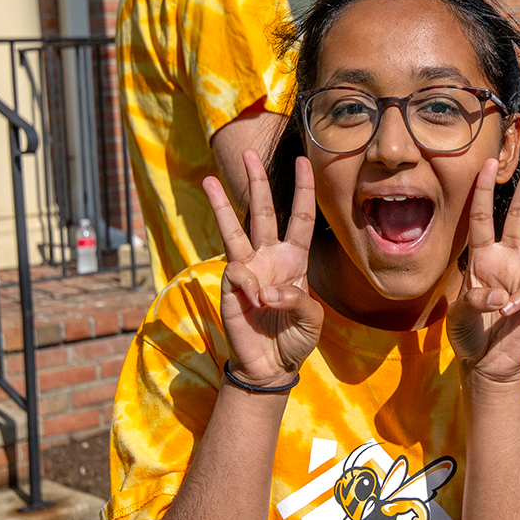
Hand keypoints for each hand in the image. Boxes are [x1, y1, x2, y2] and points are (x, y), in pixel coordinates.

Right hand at [203, 150, 322, 388]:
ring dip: (222, 205)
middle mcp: (270, 258)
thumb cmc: (294, 338)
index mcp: (296, 260)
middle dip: (257, 183)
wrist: (272, 365)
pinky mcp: (230, 287)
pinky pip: (238, 275)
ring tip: (208, 179)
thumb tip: (267, 289)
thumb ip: (297, 301)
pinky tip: (257, 303)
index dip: (303, 190)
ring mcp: (248, 270)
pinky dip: (250, 287)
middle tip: (249, 154)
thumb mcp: (311, 319)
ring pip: (234, 230)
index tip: (304, 161)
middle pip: (263, 212)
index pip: (301, 218)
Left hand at [446, 155, 519, 382]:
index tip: (489, 163)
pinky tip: (507, 312)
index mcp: (481, 256)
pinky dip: (519, 300)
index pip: (482, 216)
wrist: (486, 363)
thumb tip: (501, 294)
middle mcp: (507, 258)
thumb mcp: (458, 316)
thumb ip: (473, 300)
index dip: (484, 190)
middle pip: (518, 215)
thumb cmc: (469, 334)